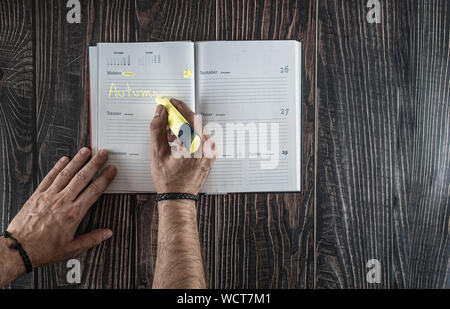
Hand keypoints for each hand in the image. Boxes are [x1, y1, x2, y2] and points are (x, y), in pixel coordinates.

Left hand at [6, 148, 116, 269]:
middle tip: (102, 154)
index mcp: (74, 214)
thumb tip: (107, 233)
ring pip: (67, 174)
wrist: (19, 249)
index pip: (94, 191)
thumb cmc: (43, 249)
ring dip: (78, 160)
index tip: (111, 170)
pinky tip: (64, 160)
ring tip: (86, 151)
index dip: (105, 178)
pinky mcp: (38, 195)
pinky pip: (49, 177)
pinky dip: (57, 167)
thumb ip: (92, 239)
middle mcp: (63, 202)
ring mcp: (49, 196)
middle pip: (83, 177)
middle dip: (94, 164)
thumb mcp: (72, 248)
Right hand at [150, 99, 215, 194]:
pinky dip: (188, 136)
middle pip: (194, 122)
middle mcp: (206, 148)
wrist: (178, 198)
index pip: (189, 117)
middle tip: (165, 118)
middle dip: (178, 118)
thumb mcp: (157, 153)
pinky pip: (200, 139)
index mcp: (196, 146)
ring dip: (183, 128)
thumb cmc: (169, 181)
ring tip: (168, 135)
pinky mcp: (209, 156)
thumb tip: (159, 113)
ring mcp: (210, 152)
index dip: (178, 107)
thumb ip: (157, 130)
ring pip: (197, 130)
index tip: (169, 103)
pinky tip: (177, 142)